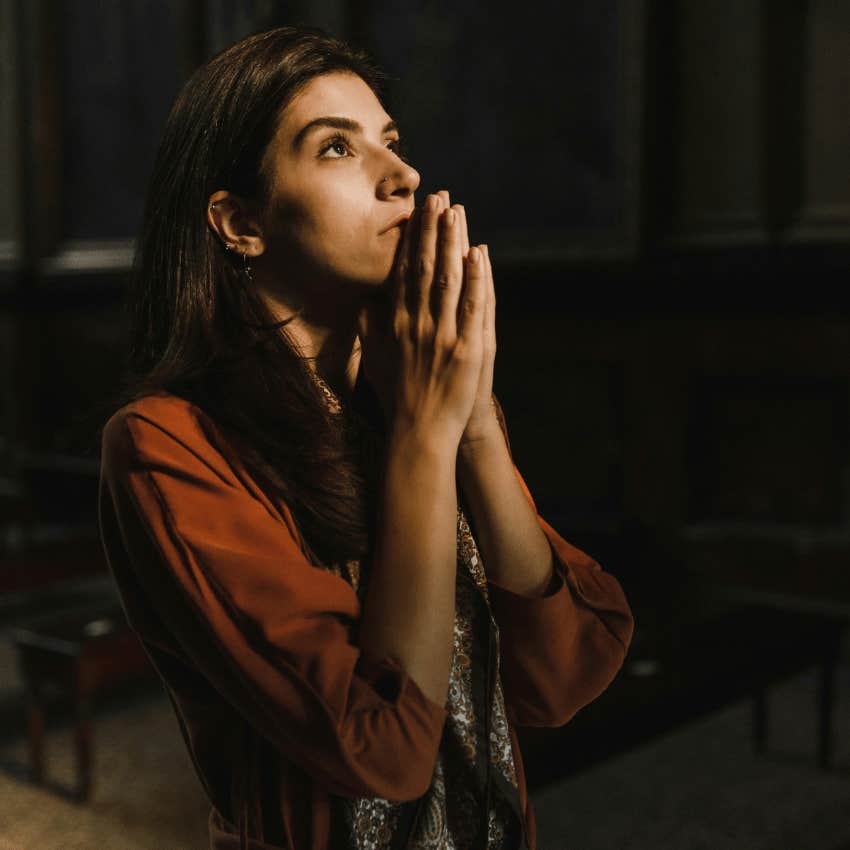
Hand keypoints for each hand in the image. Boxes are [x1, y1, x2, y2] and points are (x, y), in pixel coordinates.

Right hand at [357, 192, 488, 449]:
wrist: (419, 433)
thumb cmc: (398, 398)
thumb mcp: (375, 360)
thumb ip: (370, 328)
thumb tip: (362, 302)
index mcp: (397, 323)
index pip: (404, 271)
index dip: (412, 239)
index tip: (417, 212)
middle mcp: (418, 323)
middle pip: (426, 266)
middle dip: (432, 229)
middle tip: (438, 195)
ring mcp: (443, 335)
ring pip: (449, 279)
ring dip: (453, 242)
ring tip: (456, 210)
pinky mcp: (467, 349)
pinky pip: (473, 306)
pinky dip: (477, 278)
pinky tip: (479, 253)